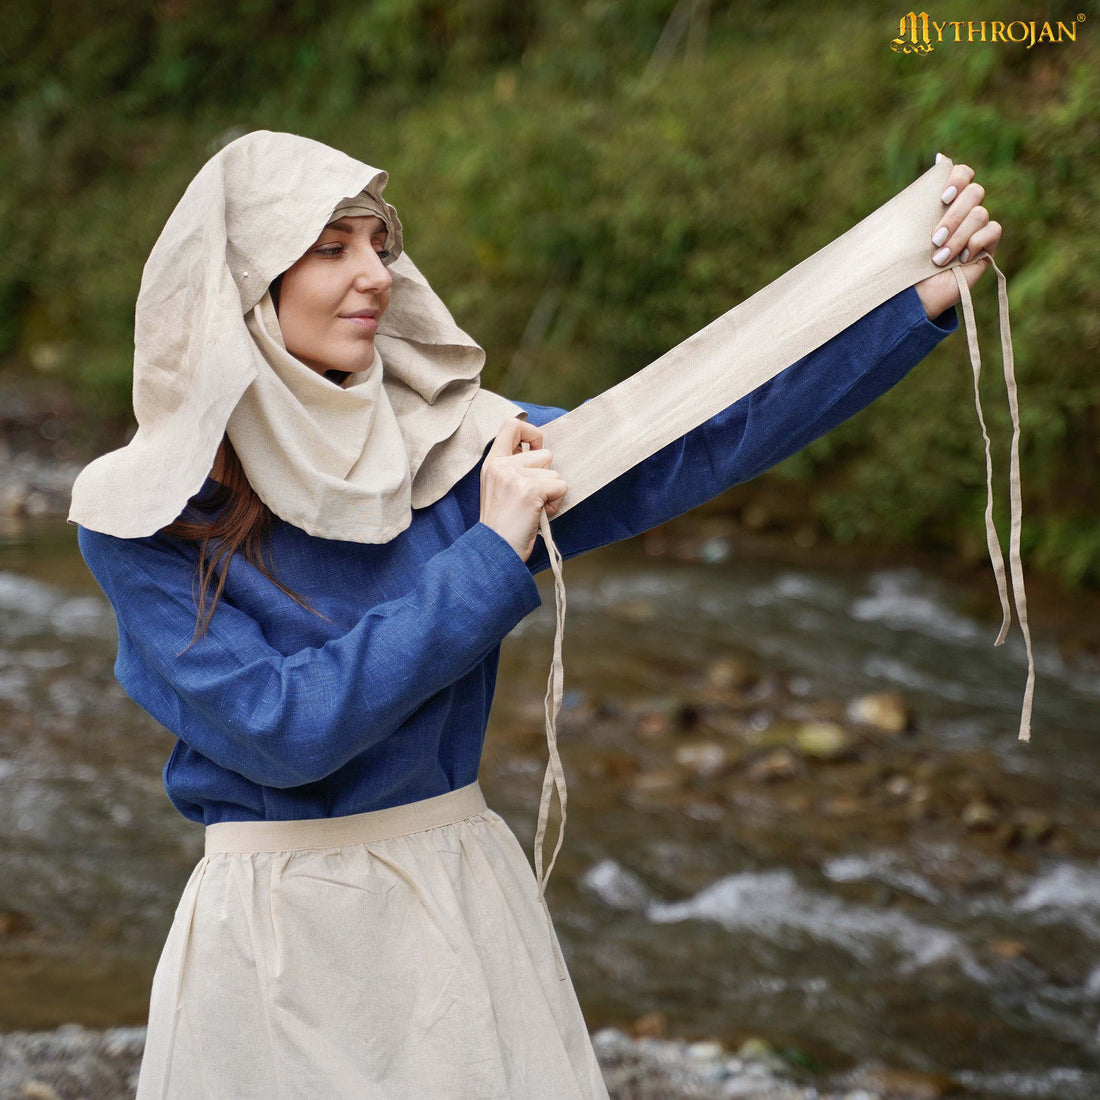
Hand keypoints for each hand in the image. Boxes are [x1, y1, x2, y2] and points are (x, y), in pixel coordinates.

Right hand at [479, 418, 567, 561]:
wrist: (494, 551)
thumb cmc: (502, 525)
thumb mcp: (499, 488)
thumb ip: (514, 468)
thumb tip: (541, 453)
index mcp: (492, 463)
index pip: (512, 425)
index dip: (532, 433)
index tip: (535, 450)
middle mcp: (501, 465)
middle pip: (544, 453)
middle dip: (546, 476)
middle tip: (531, 499)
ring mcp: (515, 476)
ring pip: (554, 472)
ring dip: (551, 492)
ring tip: (533, 509)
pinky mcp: (530, 490)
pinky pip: (560, 486)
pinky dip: (556, 503)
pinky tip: (539, 515)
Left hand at [914, 153, 1002, 320]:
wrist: (911, 297)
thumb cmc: (903, 262)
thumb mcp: (906, 229)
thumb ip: (920, 196)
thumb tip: (940, 156)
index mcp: (944, 201)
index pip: (962, 173)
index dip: (957, 178)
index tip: (942, 197)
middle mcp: (963, 211)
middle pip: (975, 192)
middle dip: (954, 215)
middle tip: (934, 239)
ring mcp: (977, 229)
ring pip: (981, 213)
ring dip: (958, 236)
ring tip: (938, 258)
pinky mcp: (987, 247)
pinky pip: (993, 231)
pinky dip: (976, 243)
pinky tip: (961, 260)